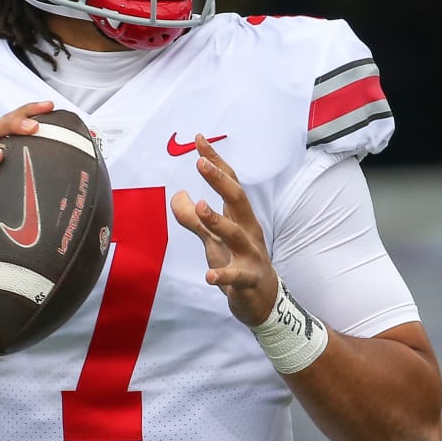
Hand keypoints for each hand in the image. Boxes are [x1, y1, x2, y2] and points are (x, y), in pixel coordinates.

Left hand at [170, 136, 276, 325]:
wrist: (263, 301)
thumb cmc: (238, 263)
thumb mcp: (212, 239)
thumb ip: (194, 219)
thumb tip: (177, 195)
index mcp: (240, 218)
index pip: (230, 183)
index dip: (216, 161)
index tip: (199, 139)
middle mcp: (248, 230)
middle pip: (237, 200)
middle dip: (220, 181)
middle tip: (201, 163)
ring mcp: (250, 255)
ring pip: (236, 234)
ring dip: (219, 220)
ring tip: (201, 207)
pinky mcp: (248, 280)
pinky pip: (236, 276)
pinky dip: (223, 275)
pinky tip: (209, 275)